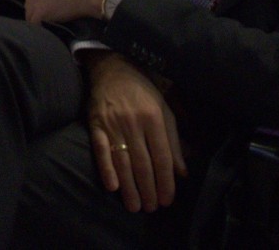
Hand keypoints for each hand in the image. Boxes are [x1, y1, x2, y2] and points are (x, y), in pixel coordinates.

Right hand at [86, 53, 185, 212]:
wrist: (113, 69)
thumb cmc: (143, 93)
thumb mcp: (165, 112)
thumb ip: (174, 142)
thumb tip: (182, 173)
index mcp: (154, 118)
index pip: (162, 157)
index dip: (165, 181)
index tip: (167, 200)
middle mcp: (134, 122)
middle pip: (143, 163)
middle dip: (148, 190)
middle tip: (151, 208)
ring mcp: (113, 124)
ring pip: (123, 161)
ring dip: (130, 188)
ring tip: (135, 206)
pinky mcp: (96, 125)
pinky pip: (100, 150)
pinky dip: (107, 169)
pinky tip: (113, 187)